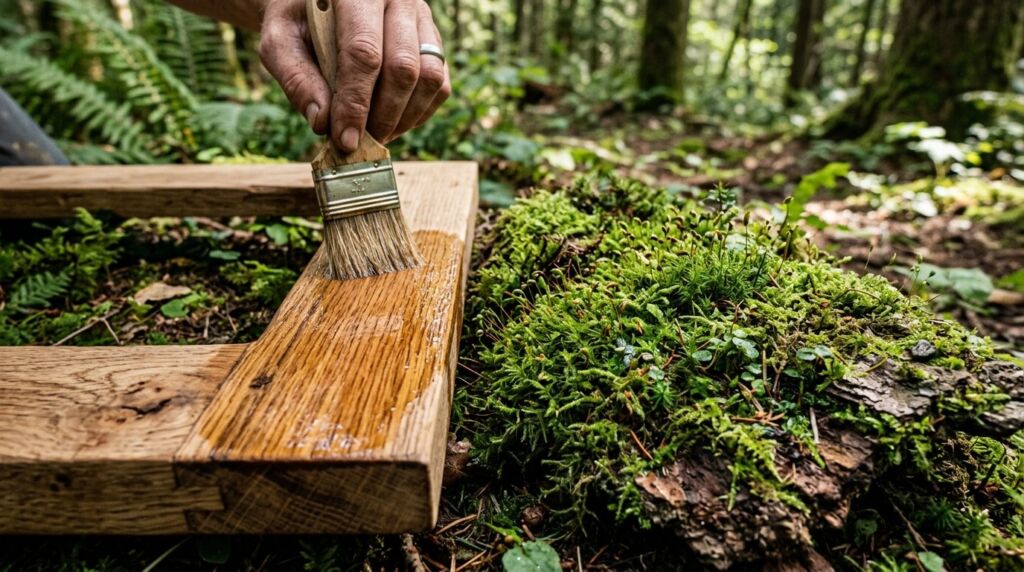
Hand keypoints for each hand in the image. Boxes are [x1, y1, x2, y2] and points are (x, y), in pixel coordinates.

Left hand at [258, 0, 450, 151]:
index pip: (364, 52)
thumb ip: (295, 78)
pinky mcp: (433, 40)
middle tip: (359, 143)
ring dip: (403, 118)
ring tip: (375, 135)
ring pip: (429, 78)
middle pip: (403, 67)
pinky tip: (392, 123)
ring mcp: (421, 18)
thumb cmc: (299, 23)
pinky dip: (418, 113)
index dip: (356, 102)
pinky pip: (440, 84)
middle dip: (382, 116)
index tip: (345, 139)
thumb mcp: (279, 42)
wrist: (322, 4)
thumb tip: (322, 122)